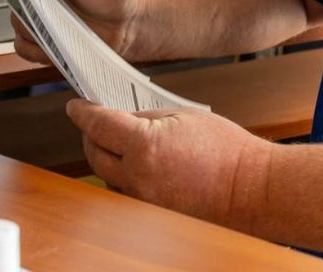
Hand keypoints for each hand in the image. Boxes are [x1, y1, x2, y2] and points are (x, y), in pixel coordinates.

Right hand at [12, 0, 142, 60]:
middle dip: (30, 1)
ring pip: (18, 21)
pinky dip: (40, 48)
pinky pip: (25, 46)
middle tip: (51, 5)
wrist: (126, 18)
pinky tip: (61, 42)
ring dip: (38, 26)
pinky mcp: (39, 37)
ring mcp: (36, 12)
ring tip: (64, 24)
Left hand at [67, 99, 272, 231]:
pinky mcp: (150, 214)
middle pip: (94, 154)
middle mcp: (137, 177)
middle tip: (94, 121)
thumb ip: (146, 118)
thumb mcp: (182, 116)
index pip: (99, 125)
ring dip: (106, 157)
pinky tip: (137, 164)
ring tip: (120, 141)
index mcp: (144, 146)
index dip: (83, 113)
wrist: (248, 189)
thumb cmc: (224, 150)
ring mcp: (142, 200)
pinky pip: (125, 192)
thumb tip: (123, 120)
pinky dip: (123, 176)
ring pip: (106, 176)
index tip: (75, 107)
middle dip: (90, 135)